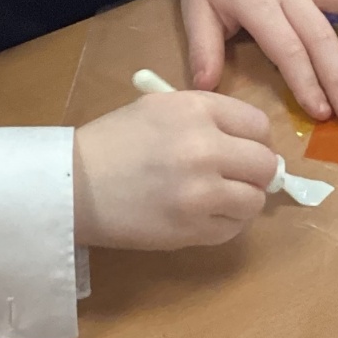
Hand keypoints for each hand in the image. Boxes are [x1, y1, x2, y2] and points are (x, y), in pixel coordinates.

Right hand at [73, 90, 276, 250]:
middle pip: (264, 163)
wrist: (73, 185)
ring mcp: (202, 191)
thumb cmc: (112, 142)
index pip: (258, 124)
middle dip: (254, 173)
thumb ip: (206, 119)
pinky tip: (198, 216)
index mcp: (196, 109)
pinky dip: (223, 224)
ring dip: (240, 201)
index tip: (244, 150)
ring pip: (254, 200)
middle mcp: (205, 147)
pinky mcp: (193, 228)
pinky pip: (233, 229)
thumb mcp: (158, 109)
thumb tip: (251, 145)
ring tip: (214, 200)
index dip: (255, 140)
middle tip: (235, 178)